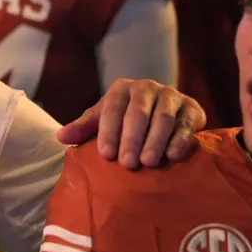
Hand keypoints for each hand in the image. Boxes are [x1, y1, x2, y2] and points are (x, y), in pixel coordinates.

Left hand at [57, 79, 203, 169]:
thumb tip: (60, 137)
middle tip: (128, 164)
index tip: (106, 155)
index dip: (109, 132)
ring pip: (163, 118)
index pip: (113, 109)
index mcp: (122, 89)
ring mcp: (172, 96)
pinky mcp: (192, 108)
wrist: (165, 111)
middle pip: (139, 114)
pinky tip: (172, 156)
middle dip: (132, 139)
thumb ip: (84, 128)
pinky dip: (180, 140)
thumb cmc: (125, 119)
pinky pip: (186, 123)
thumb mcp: (103, 120)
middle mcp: (147, 87)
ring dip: (155, 141)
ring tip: (148, 162)